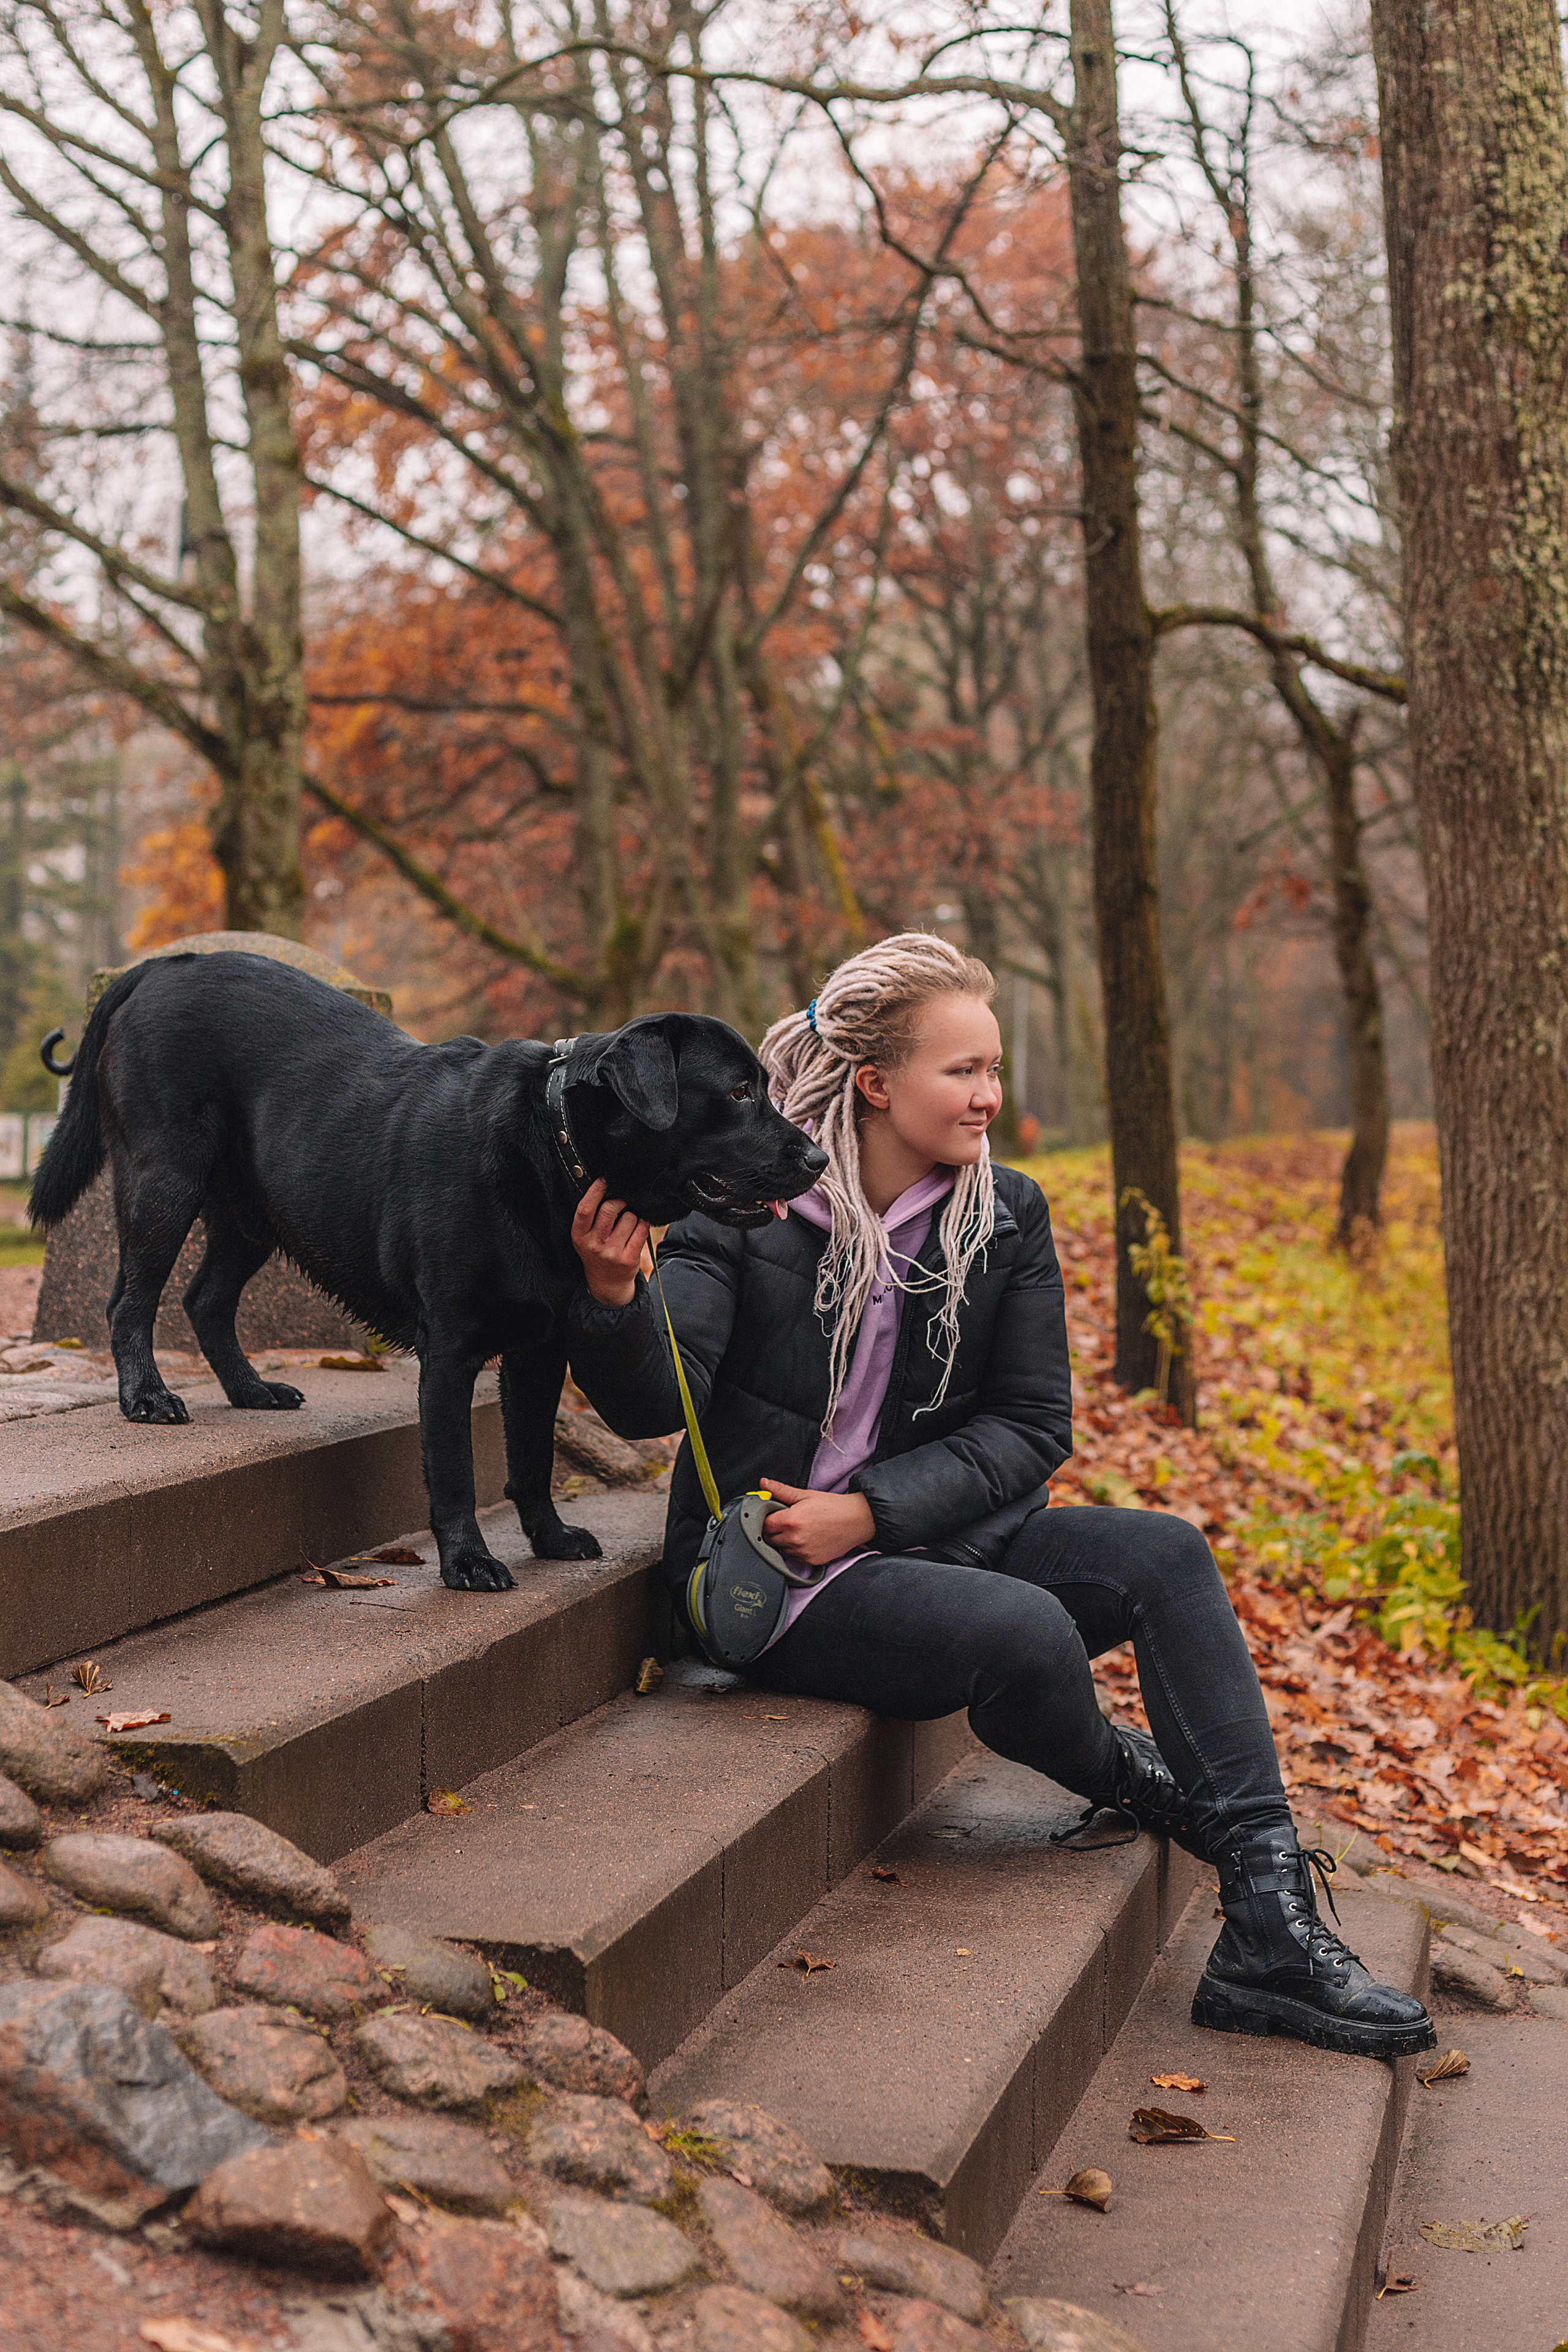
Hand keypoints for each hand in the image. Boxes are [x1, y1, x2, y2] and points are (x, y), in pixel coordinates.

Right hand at [571, 1178, 649, 1306]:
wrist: (607, 1282)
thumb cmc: (596, 1251)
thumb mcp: (584, 1236)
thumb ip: (590, 1215)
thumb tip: (604, 1185)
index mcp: (579, 1235)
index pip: (585, 1208)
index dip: (595, 1190)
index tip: (604, 1180)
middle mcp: (594, 1244)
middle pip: (610, 1208)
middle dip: (619, 1201)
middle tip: (620, 1204)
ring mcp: (612, 1253)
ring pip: (629, 1217)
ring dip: (631, 1215)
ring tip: (627, 1224)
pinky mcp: (629, 1258)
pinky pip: (641, 1229)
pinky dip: (642, 1224)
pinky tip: (637, 1229)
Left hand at [760, 1477, 874, 1568]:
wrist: (856, 1520)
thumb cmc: (833, 1507)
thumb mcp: (805, 1495)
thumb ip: (781, 1491)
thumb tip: (764, 1483)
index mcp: (791, 1520)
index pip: (764, 1525)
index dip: (766, 1520)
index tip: (772, 1516)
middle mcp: (795, 1539)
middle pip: (770, 1539)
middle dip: (773, 1530)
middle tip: (785, 1522)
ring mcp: (803, 1552)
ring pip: (781, 1549)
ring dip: (784, 1542)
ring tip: (798, 1530)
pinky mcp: (811, 1561)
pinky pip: (794, 1558)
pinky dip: (796, 1550)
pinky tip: (806, 1539)